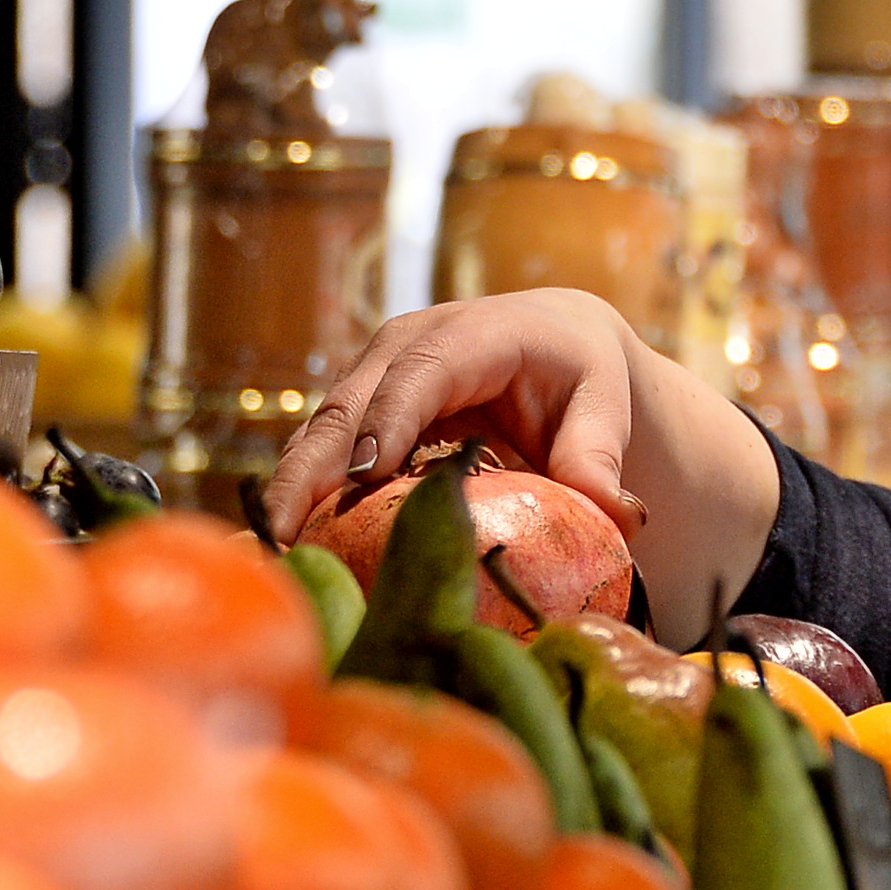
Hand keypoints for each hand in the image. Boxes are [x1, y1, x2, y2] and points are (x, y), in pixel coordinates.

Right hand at [262, 289, 647, 541]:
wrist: (554, 343)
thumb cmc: (582, 375)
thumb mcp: (603, 405)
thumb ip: (599, 455)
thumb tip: (617, 514)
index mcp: (471, 334)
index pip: (420, 375)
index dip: (389, 419)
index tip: (365, 474)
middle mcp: (406, 346)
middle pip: (347, 406)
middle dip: (310, 470)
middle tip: (284, 535)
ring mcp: (373, 376)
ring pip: (321, 433)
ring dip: (292, 492)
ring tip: (273, 555)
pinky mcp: (359, 410)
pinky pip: (324, 454)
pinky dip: (304, 499)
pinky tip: (291, 552)